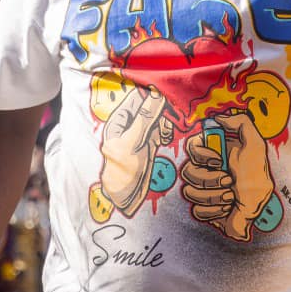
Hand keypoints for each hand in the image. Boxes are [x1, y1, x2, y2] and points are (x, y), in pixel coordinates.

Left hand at [99, 87, 172, 214]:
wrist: (125, 198)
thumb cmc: (121, 171)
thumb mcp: (133, 142)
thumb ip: (145, 118)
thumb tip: (157, 94)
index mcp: (118, 119)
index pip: (136, 96)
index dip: (153, 93)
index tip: (169, 95)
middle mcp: (129, 123)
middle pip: (149, 105)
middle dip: (162, 108)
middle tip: (172, 117)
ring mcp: (139, 133)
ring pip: (157, 117)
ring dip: (166, 121)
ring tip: (169, 132)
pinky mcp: (148, 143)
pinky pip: (160, 129)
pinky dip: (166, 131)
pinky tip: (168, 139)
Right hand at [180, 112, 274, 240]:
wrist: (261, 213)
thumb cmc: (259, 179)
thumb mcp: (256, 146)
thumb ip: (241, 123)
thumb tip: (218, 117)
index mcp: (215, 153)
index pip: (191, 146)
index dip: (200, 154)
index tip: (217, 160)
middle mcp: (205, 170)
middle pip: (187, 171)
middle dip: (210, 179)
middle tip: (229, 182)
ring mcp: (202, 191)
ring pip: (189, 191)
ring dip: (214, 196)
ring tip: (230, 197)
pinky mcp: (203, 210)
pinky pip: (195, 210)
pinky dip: (214, 211)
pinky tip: (226, 209)